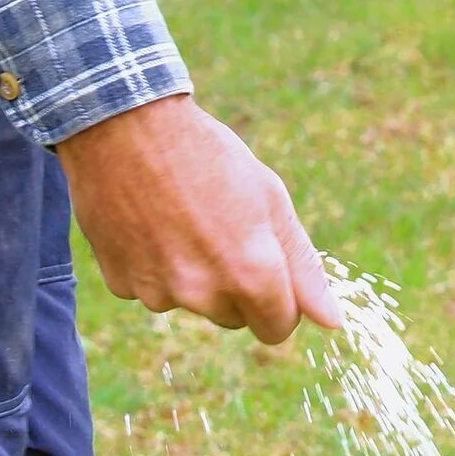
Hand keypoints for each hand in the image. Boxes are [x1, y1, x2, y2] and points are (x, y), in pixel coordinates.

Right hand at [55, 94, 341, 344]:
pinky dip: (152, 266)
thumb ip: (303, 267)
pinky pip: (149, 289)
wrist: (126, 126)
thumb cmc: (208, 156)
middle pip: (233, 318)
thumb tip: (332, 322)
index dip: (279, 303)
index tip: (268, 271)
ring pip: (190, 303)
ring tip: (180, 218)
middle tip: (218, 229)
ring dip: (191, 276)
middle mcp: (205, 294)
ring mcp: (159, 293)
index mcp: (251, 274)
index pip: (277, 329)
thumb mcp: (270, 200)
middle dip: (233, 286)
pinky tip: (148, 222)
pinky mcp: (122, 284)